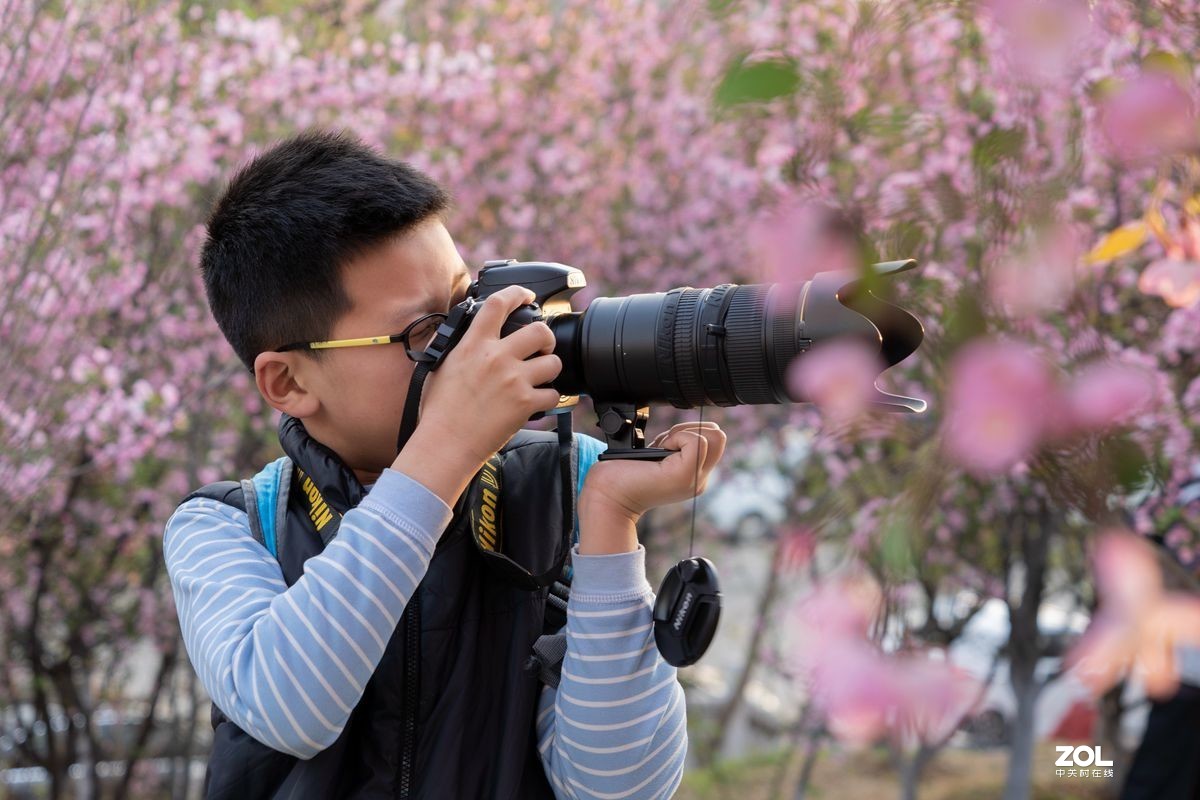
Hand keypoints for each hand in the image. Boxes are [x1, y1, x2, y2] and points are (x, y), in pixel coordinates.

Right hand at [392, 286, 561, 502]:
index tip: (527, 297)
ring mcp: (514, 380)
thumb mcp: (441, 366)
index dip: (518, 294)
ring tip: (540, 378)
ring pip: (554, 362)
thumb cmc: (439, 410)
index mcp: (473, 345)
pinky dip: (550, 400)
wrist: (445, 442)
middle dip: (547, 338)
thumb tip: (467, 332)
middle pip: (540, 330)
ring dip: (551, 370)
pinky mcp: (525, 404)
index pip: (498, 304)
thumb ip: (459, 346)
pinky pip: (554, 394)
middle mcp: (496, 357)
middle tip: (542, 348)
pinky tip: (539, 403)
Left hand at [579, 422, 726, 527]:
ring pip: (713, 436)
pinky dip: (676, 436)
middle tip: (664, 443)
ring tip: (661, 448)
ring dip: (682, 432)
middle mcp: (699, 480)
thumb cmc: (622, 475)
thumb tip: (691, 427)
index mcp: (693, 475)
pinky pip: (698, 440)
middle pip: (719, 436)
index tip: (664, 444)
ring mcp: (695, 480)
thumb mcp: (658, 455)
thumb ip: (677, 446)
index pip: (714, 440)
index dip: (689, 432)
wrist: (607, 496)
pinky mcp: (685, 475)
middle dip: (690, 429)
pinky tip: (659, 451)